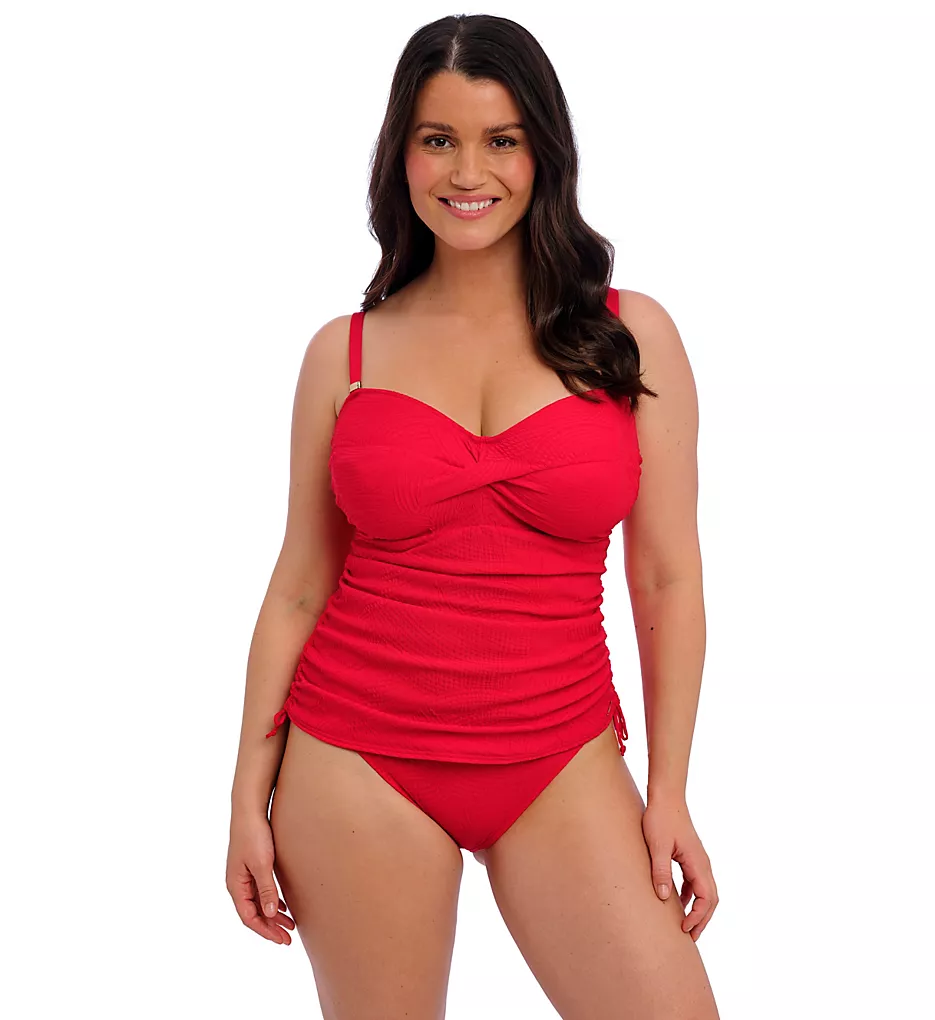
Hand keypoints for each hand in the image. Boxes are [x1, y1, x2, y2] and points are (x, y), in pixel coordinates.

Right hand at [226, 812, 295, 944]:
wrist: (250, 810)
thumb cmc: (254, 835)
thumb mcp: (262, 864)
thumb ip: (266, 889)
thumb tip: (270, 914)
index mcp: (236, 885)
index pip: (249, 917)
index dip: (265, 931)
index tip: (282, 939)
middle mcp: (237, 883)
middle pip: (253, 913)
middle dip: (270, 927)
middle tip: (288, 938)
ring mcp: (244, 875)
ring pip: (258, 903)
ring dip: (272, 915)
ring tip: (290, 925)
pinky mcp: (252, 866)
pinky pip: (260, 891)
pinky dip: (271, 901)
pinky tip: (283, 906)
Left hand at [641, 796, 717, 940]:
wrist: (666, 796)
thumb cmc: (661, 818)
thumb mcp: (657, 846)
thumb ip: (661, 871)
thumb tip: (665, 898)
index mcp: (698, 863)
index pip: (707, 899)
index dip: (698, 917)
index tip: (685, 929)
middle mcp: (703, 863)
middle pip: (711, 899)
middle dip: (702, 919)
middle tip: (689, 937)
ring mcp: (698, 859)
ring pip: (705, 891)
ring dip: (697, 909)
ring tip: (685, 925)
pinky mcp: (690, 855)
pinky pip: (695, 881)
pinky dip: (690, 896)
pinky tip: (676, 901)